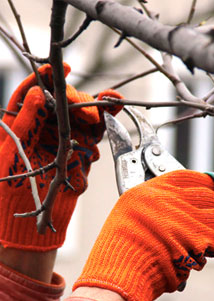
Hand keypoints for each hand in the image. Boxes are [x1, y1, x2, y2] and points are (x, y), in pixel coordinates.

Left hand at [0, 63, 122, 250]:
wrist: (31, 229)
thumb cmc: (11, 195)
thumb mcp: (11, 156)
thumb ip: (25, 124)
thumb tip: (39, 93)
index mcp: (23, 126)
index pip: (35, 93)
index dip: (47, 77)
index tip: (62, 67)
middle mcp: (45, 130)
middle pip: (64, 103)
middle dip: (79, 103)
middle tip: (89, 116)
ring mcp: (65, 141)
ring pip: (83, 116)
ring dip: (97, 111)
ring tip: (109, 108)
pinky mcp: (80, 154)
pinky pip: (95, 135)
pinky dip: (105, 125)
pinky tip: (112, 117)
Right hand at [73, 170, 213, 300]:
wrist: (116, 275)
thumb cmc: (119, 251)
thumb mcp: (132, 215)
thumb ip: (158, 208)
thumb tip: (189, 212)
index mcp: (152, 190)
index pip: (191, 177)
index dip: (210, 184)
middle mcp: (169, 199)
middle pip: (212, 196)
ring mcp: (184, 218)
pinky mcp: (197, 241)